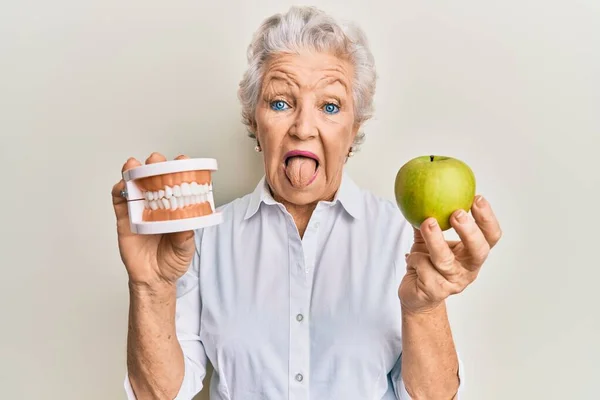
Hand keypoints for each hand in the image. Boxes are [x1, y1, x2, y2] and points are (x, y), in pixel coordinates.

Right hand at [111, 152, 195, 288]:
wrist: (154, 279)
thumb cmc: (172, 260)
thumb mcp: (185, 248)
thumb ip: (184, 234)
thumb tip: (185, 220)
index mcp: (175, 207)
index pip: (178, 183)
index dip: (179, 170)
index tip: (183, 161)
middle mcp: (157, 204)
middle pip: (154, 178)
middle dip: (155, 165)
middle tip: (156, 161)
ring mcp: (139, 210)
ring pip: (134, 185)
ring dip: (133, 172)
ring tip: (134, 165)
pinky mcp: (125, 219)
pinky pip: (119, 201)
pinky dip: (118, 190)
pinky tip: (122, 186)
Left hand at [398, 195, 501, 313]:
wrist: (415, 295)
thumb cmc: (426, 264)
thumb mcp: (429, 239)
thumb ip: (430, 219)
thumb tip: (424, 190)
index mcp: (472, 254)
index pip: (491, 237)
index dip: (487, 219)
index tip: (477, 198)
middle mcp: (468, 269)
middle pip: (479, 251)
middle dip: (470, 231)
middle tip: (457, 213)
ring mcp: (453, 283)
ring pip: (446, 260)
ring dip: (436, 239)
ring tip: (427, 222)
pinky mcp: (435, 292)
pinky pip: (424, 269)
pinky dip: (415, 258)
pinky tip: (410, 256)